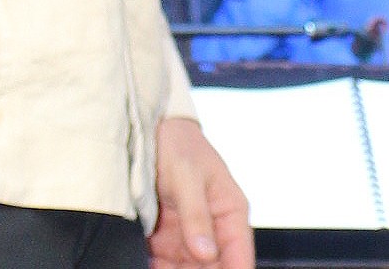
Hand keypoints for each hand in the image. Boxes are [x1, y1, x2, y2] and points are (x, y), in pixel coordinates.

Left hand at [149, 116, 251, 268]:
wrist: (149, 133)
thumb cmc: (177, 146)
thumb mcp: (187, 177)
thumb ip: (196, 216)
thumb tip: (207, 253)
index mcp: (231, 212)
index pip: (239, 256)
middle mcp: (213, 230)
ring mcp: (189, 239)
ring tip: (161, 264)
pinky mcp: (166, 243)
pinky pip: (165, 267)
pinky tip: (149, 265)